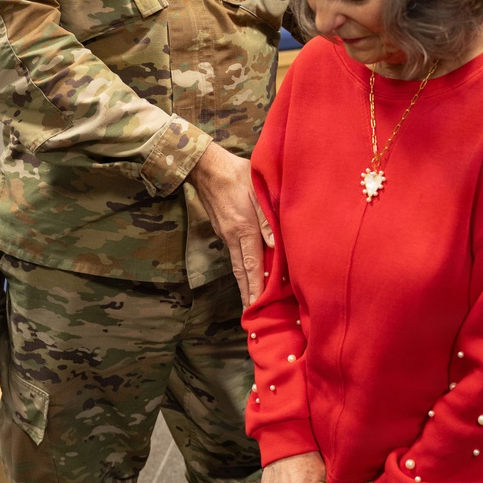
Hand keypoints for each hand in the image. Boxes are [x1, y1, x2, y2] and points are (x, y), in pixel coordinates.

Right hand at [190, 142, 273, 306]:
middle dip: (247, 294)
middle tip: (252, 315)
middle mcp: (232, 236)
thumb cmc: (237, 175)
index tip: (257, 307)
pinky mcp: (223, 229)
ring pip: (237, 264)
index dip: (256, 288)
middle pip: (242, 272)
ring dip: (244, 284)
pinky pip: (235, 253)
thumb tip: (275, 245)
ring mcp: (226, 234)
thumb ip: (267, 218)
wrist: (207, 167)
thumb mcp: (257, 191)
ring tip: (250, 301)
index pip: (252, 265)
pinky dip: (242, 268)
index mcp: (243, 229)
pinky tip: (247, 274)